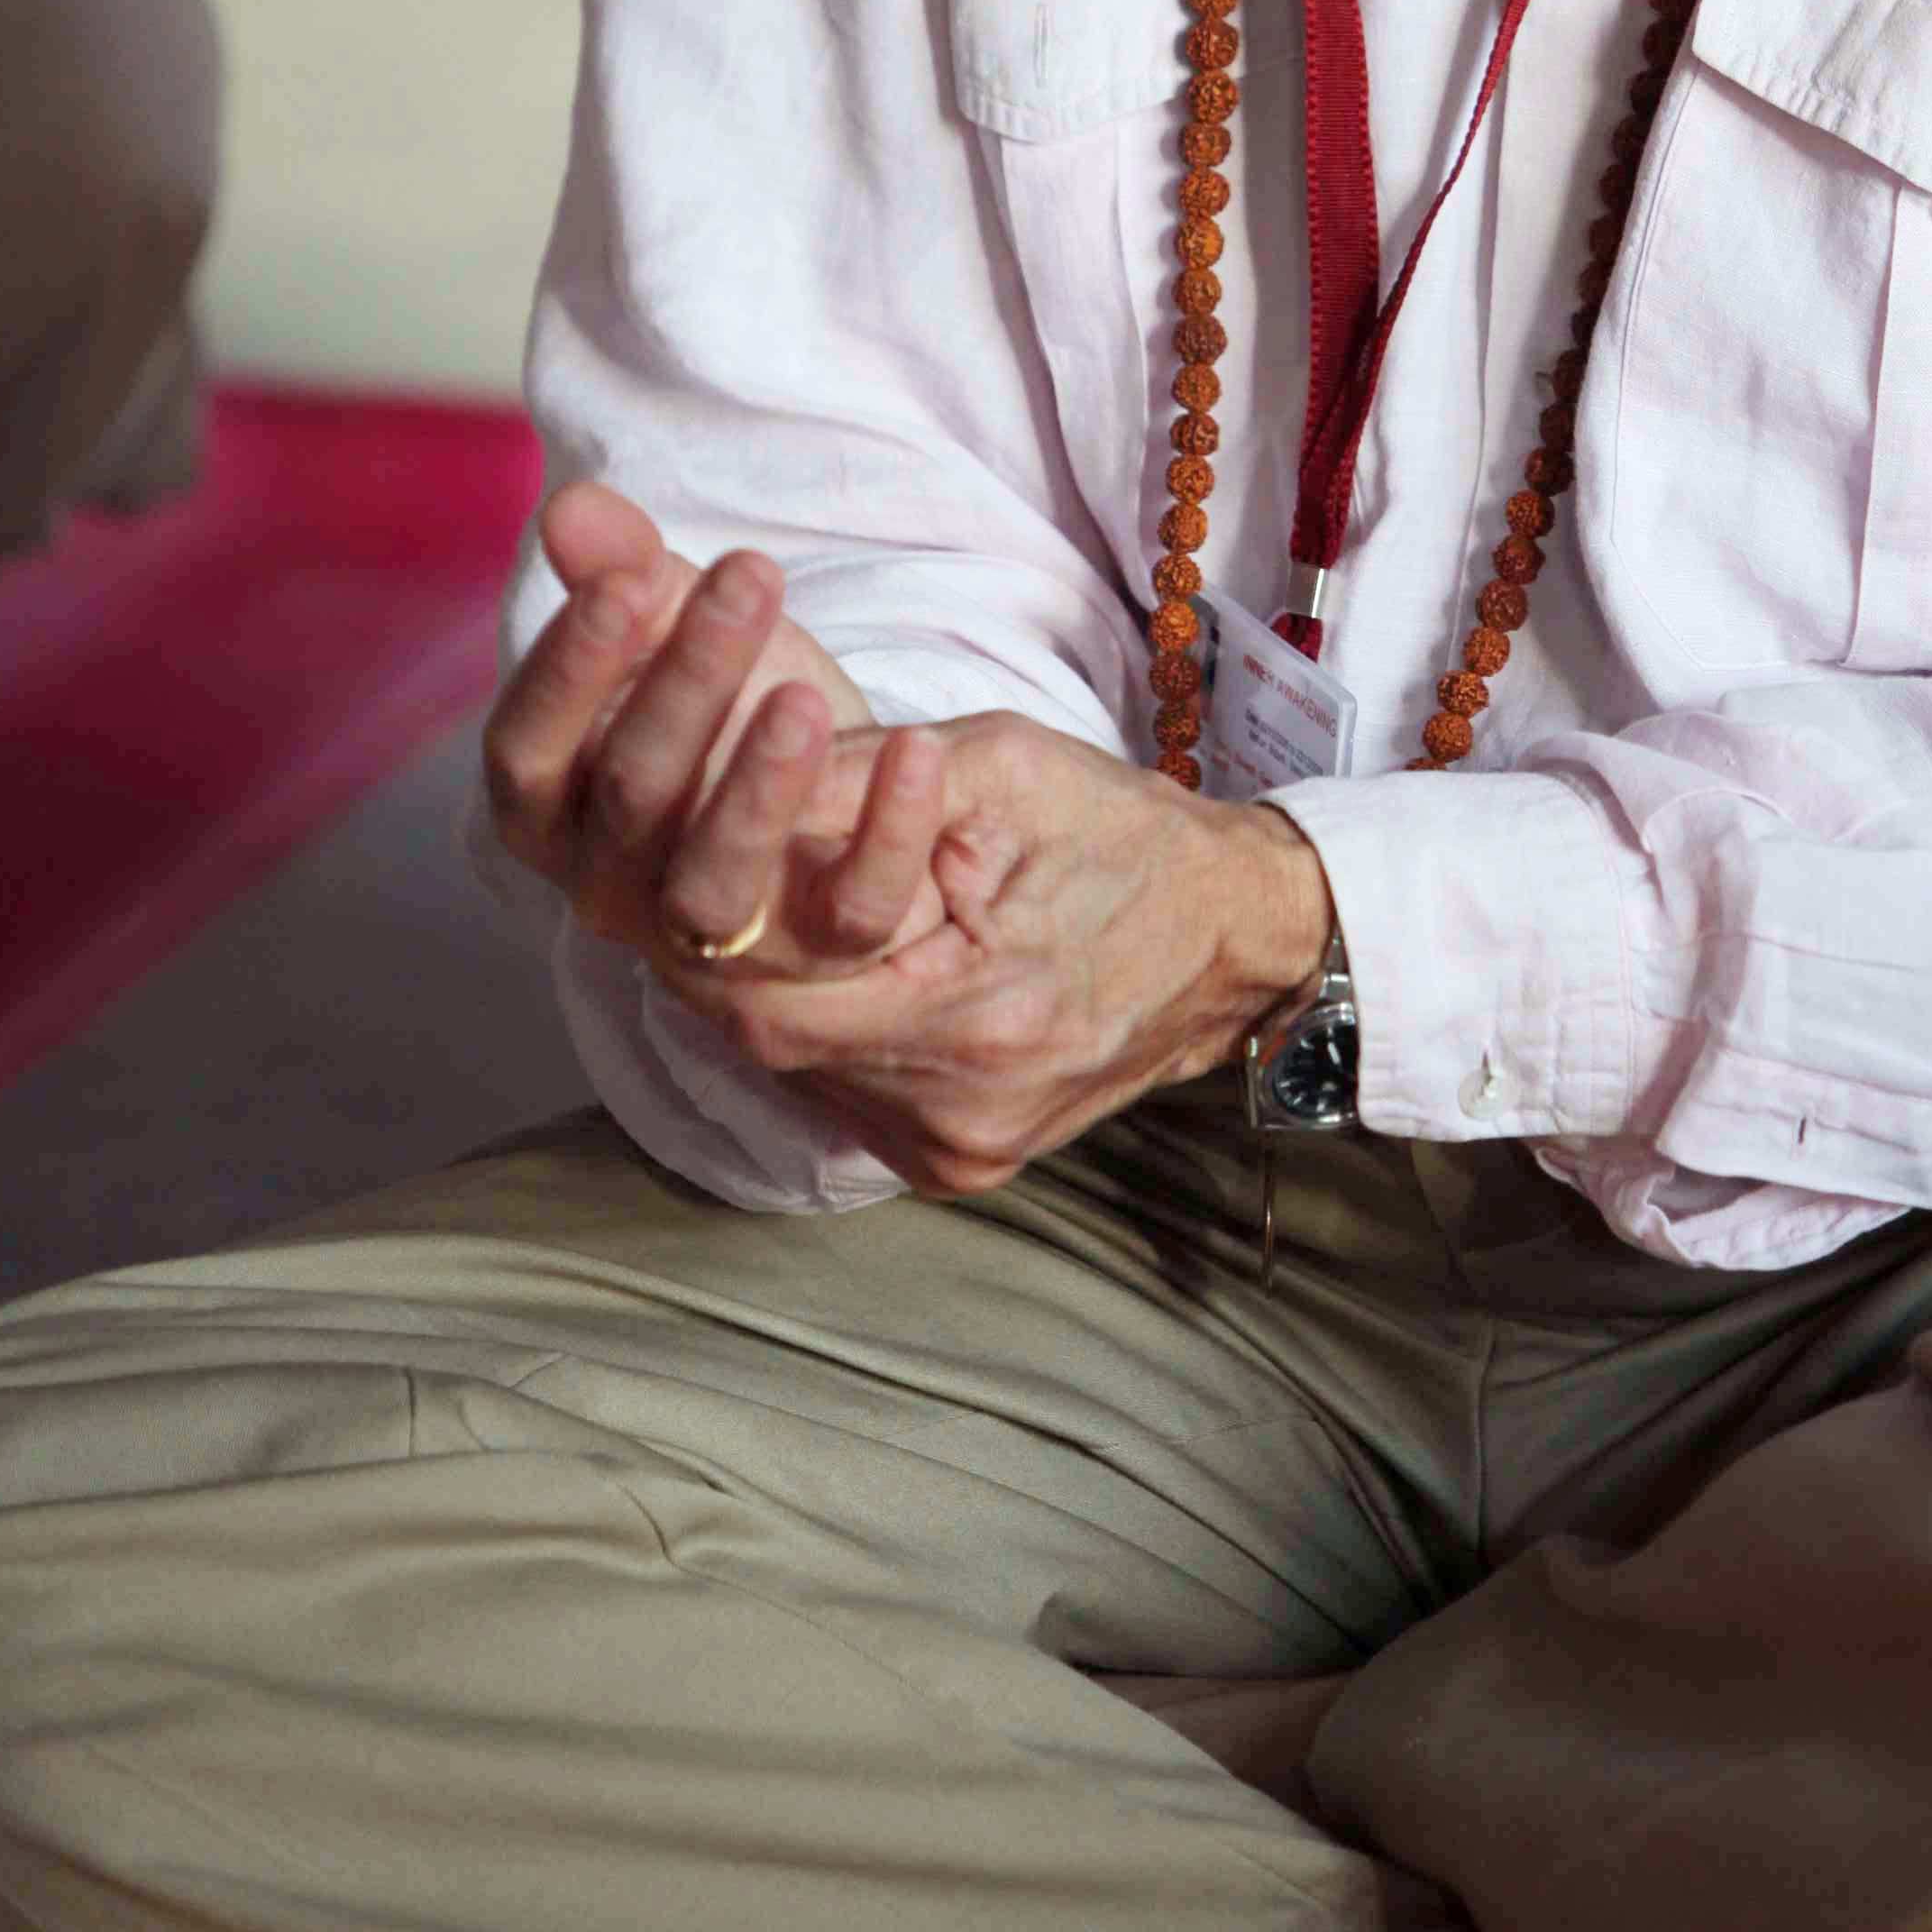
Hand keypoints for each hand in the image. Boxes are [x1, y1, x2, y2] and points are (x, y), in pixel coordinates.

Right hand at [482, 481, 927, 978]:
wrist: (824, 797)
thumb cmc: (723, 706)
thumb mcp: (675, 628)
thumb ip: (622, 572)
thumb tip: (573, 509)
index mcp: (550, 808)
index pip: (524, 752)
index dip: (567, 672)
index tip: (625, 582)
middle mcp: (609, 886)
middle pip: (630, 796)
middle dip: (687, 680)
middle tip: (748, 579)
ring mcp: (707, 936)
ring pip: (714, 882)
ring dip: (758, 788)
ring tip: (803, 698)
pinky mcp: (816, 957)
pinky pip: (849, 912)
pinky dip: (887, 832)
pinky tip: (918, 748)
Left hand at [666, 709, 1337, 1198]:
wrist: (1239, 937)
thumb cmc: (1126, 836)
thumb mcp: (1002, 766)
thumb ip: (858, 772)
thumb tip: (723, 766)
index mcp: (975, 1017)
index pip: (772, 989)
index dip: (714, 910)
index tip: (692, 840)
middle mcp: (959, 1114)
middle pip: (769, 1040)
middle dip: (729, 948)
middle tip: (709, 863)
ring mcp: (960, 1153)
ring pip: (800, 1072)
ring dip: (772, 987)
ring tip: (773, 904)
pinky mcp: (960, 1165)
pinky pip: (847, 1095)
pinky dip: (824, 1025)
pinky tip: (837, 964)